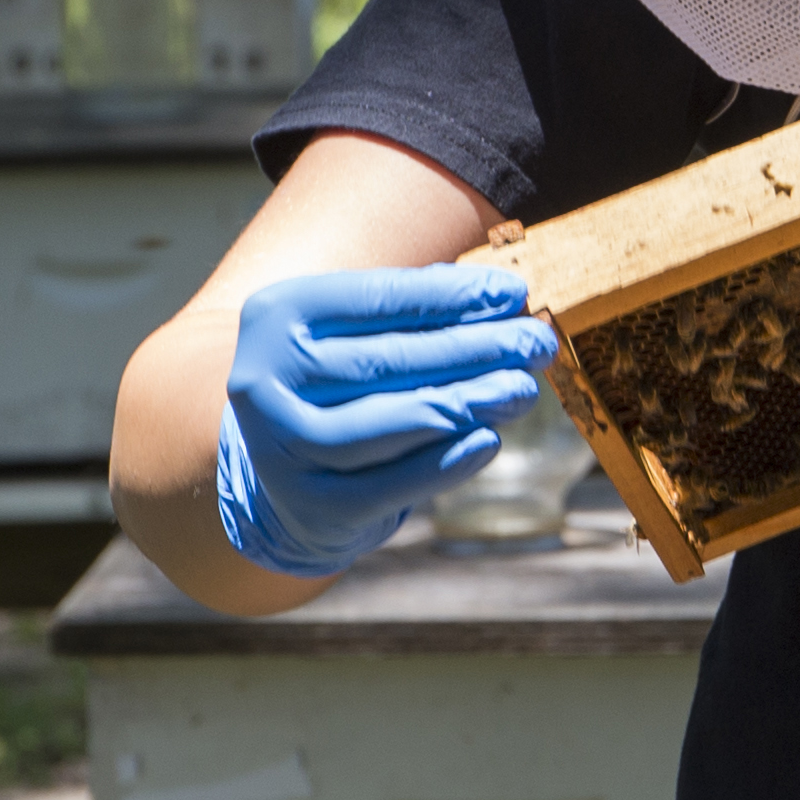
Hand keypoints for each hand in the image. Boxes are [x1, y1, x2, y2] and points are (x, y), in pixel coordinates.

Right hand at [212, 265, 559, 577]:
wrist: (283, 475)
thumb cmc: (339, 384)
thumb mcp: (359, 335)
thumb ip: (421, 314)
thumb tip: (506, 300)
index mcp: (276, 316)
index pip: (377, 298)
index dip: (452, 296)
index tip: (514, 293)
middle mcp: (263, 380)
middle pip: (387, 360)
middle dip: (473, 349)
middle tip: (536, 341)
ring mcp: (282, 449)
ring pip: (390, 421)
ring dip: (466, 402)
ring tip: (522, 388)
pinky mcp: (312, 506)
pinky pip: (391, 484)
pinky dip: (445, 462)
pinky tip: (489, 440)